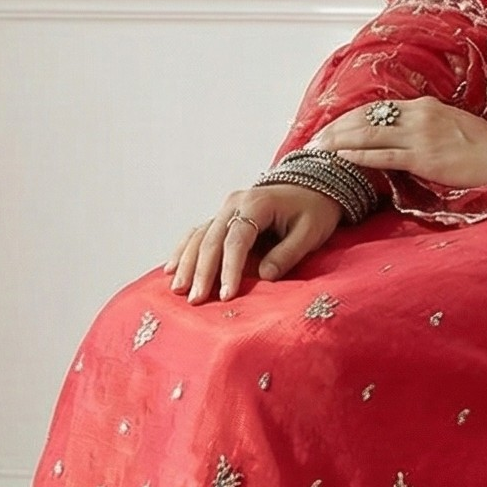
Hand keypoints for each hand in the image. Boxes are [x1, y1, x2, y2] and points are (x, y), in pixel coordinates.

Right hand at [165, 183, 341, 301]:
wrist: (315, 186)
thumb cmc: (315, 210)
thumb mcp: (311, 232)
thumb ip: (288, 253)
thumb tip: (264, 276)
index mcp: (257, 203)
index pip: (237, 240)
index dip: (230, 268)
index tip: (226, 295)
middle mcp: (236, 202)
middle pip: (212, 238)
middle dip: (202, 271)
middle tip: (196, 299)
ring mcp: (227, 208)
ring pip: (200, 236)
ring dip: (188, 263)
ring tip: (178, 290)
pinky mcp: (224, 216)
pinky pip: (199, 232)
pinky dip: (185, 250)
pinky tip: (172, 269)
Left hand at [311, 98, 486, 188]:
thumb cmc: (480, 142)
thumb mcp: (448, 121)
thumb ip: (422, 123)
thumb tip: (400, 130)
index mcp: (421, 105)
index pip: (375, 109)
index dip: (348, 118)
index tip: (329, 127)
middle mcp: (416, 115)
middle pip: (365, 118)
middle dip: (335, 129)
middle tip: (313, 139)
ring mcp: (418, 135)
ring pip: (368, 135)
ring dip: (339, 142)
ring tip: (318, 149)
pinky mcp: (422, 157)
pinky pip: (383, 155)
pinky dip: (359, 156)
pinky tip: (341, 158)